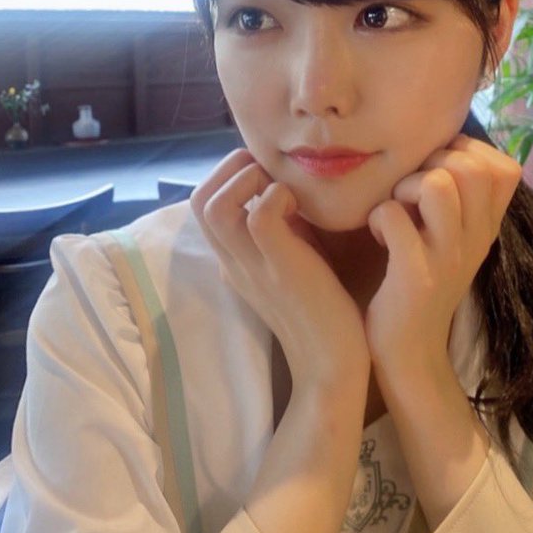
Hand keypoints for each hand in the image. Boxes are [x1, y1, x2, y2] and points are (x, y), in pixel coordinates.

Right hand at [190, 150, 369, 391]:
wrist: (334, 363)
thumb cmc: (324, 312)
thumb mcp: (291, 263)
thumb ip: (281, 233)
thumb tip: (284, 193)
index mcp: (234, 261)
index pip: (204, 205)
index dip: (230, 177)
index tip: (268, 178)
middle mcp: (234, 262)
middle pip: (199, 201)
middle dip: (232, 169)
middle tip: (270, 175)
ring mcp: (252, 266)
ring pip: (214, 206)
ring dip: (247, 181)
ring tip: (280, 189)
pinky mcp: (280, 269)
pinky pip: (259, 217)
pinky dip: (278, 197)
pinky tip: (301, 210)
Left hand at [364, 135, 521, 380]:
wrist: (409, 352)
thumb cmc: (419, 283)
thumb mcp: (453, 240)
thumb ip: (458, 199)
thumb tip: (444, 146)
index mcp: (486, 227)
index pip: (503, 167)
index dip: (464, 154)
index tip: (436, 173)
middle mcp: (475, 239)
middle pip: (470, 166)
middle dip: (431, 164)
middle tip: (411, 194)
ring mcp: (448, 258)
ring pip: (437, 185)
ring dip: (404, 187)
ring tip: (398, 211)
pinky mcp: (415, 276)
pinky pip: (394, 217)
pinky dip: (378, 218)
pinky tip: (379, 238)